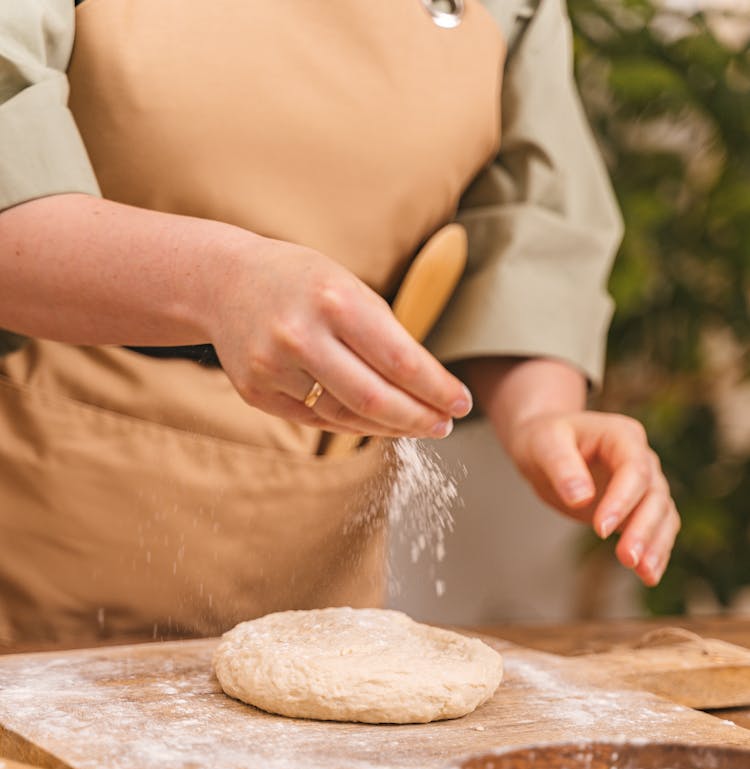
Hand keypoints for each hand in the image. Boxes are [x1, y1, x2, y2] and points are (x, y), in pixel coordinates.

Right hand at [211, 235, 472, 436]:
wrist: (222, 283)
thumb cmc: (299, 282)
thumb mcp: (347, 286)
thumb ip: (384, 333)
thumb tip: (429, 385)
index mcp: (334, 300)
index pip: (401, 361)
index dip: (437, 389)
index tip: (461, 403)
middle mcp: (301, 336)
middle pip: (376, 399)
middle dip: (418, 418)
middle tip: (444, 426)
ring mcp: (274, 368)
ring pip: (346, 416)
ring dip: (388, 427)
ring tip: (415, 426)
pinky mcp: (257, 393)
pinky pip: (317, 420)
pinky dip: (351, 424)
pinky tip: (374, 422)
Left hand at [461, 356, 679, 587]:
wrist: (548, 447)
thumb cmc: (545, 440)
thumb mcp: (544, 444)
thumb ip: (561, 467)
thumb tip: (580, 498)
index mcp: (622, 436)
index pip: (634, 469)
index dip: (622, 500)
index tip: (600, 530)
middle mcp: (643, 458)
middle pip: (654, 495)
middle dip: (643, 529)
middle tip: (627, 559)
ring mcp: (645, 483)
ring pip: (662, 514)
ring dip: (656, 545)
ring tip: (646, 575)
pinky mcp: (639, 506)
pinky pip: (657, 528)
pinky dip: (656, 551)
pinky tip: (648, 576)